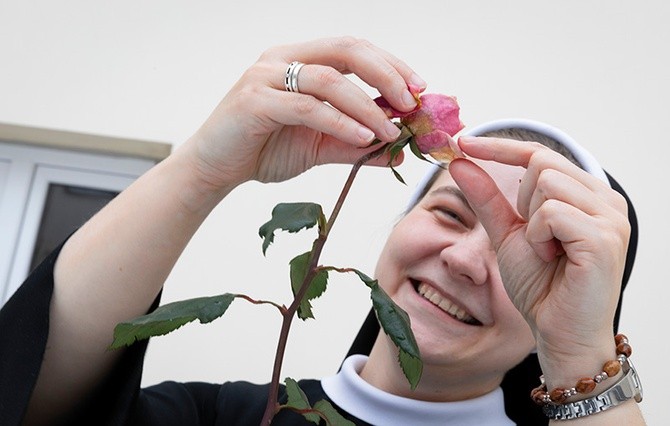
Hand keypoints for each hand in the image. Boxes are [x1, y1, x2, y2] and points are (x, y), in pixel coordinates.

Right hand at [182, 37, 425, 190]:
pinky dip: (339, 122)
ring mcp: (266, 76)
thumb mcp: (319, 147)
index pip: (354, 49)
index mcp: (301, 60)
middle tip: (413, 102)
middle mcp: (284, 58)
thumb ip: (356, 145)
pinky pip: (306, 107)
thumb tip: (398, 151)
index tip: (420, 88)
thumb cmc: (264, 149)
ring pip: (329, 79)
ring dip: (366, 106)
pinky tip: (363, 138)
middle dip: (387, 74)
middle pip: (347, 50)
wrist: (215, 168)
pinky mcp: (253, 100)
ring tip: (391, 131)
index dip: (391, 64)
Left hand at [449, 136, 629, 377]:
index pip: (541, 153)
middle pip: (542, 163)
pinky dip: (538, 236)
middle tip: (536, 240)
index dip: (500, 146)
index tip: (462, 142)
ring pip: (546, 183)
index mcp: (587, 194)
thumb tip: (461, 161)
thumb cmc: (541, 286)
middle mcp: (606, 199)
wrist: (558, 333)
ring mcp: (611, 217)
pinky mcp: (605, 237)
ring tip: (547, 252)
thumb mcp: (508, 233)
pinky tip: (553, 258)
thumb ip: (487, 197)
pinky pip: (551, 212)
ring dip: (531, 223)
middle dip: (522, 200)